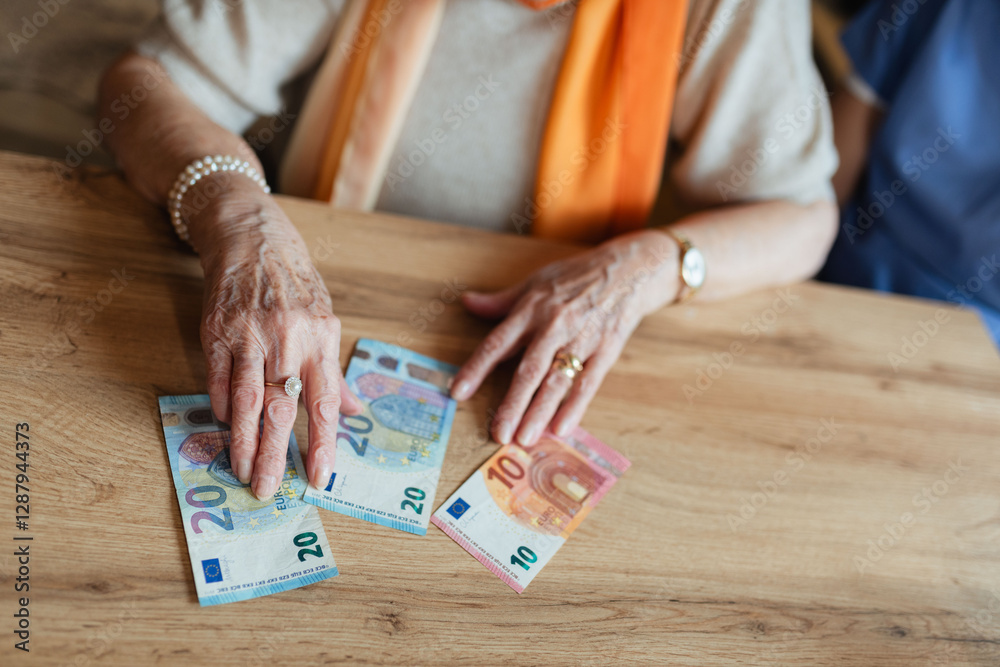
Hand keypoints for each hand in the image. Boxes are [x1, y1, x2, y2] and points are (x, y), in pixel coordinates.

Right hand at [197, 201, 361, 499]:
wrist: (252, 239)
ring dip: (243, 441)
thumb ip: (334, 373)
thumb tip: (355, 412)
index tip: (319, 478)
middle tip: (267, 490)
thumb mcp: (327, 322)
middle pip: (280, 408)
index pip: (324, 402)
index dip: (322, 443)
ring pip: (246, 400)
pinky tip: (226, 427)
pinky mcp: (216, 331)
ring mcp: (249, 335)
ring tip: (242, 471)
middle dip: (273, 454)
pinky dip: (223, 407)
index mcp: (321, 339)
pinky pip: (219, 379)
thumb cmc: (296, 285)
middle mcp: (287, 339)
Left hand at [451, 229, 678, 445]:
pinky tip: (562, 428)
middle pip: (528, 370)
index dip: (476, 368)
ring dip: (540, 411)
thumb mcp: (535, 282)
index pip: (497, 343)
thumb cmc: (576, 277)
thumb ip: (501, 301)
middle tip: (498, 433)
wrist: (627, 269)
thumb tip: (467, 302)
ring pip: (557, 381)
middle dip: (511, 404)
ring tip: (525, 439)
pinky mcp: (606, 351)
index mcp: (531, 310)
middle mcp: (553, 326)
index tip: (458, 393)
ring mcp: (581, 340)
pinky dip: (575, 406)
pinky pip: (588, 383)